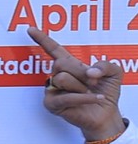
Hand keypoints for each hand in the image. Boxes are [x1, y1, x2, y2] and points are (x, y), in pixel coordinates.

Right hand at [33, 26, 127, 143]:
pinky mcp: (51, 104)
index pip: (54, 50)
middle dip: (81, 71)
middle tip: (94, 81)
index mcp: (69, 65)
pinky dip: (85, 98)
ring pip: (62, 79)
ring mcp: (52, 90)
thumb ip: (106, 64)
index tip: (30, 29)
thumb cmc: (107, 91)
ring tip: (90, 93)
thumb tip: (90, 72)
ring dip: (82, 87)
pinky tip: (97, 98)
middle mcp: (57, 75)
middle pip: (61, 63)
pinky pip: (67, 97)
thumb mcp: (114, 72)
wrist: (106, 114)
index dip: (42, 39)